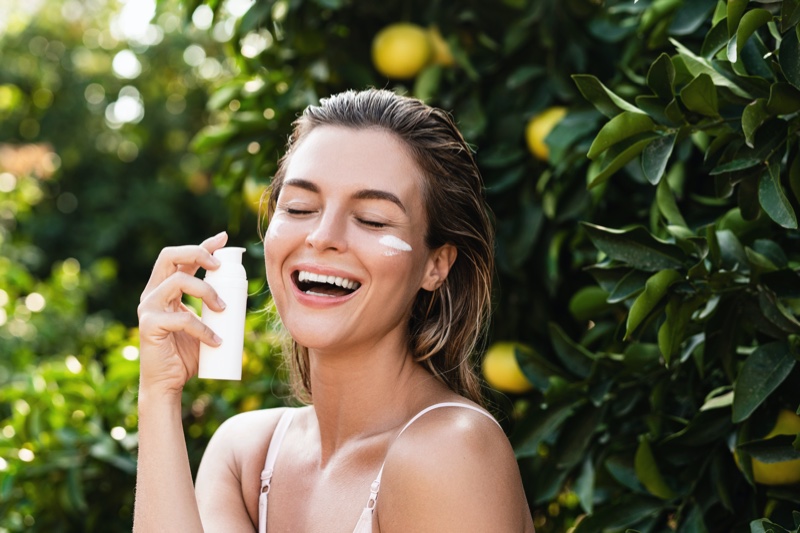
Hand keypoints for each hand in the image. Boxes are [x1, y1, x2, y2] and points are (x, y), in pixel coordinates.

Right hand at [137, 231, 228, 395]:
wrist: (169, 384)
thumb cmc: (187, 354)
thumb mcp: (204, 323)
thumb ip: (212, 307)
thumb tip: (238, 291)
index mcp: (164, 289)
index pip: (181, 257)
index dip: (202, 245)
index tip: (224, 239)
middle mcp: (152, 293)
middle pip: (169, 256)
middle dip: (197, 253)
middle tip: (220, 267)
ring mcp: (148, 308)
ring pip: (178, 281)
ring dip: (207, 291)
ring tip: (224, 309)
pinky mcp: (149, 326)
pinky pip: (182, 318)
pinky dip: (204, 328)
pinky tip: (216, 340)